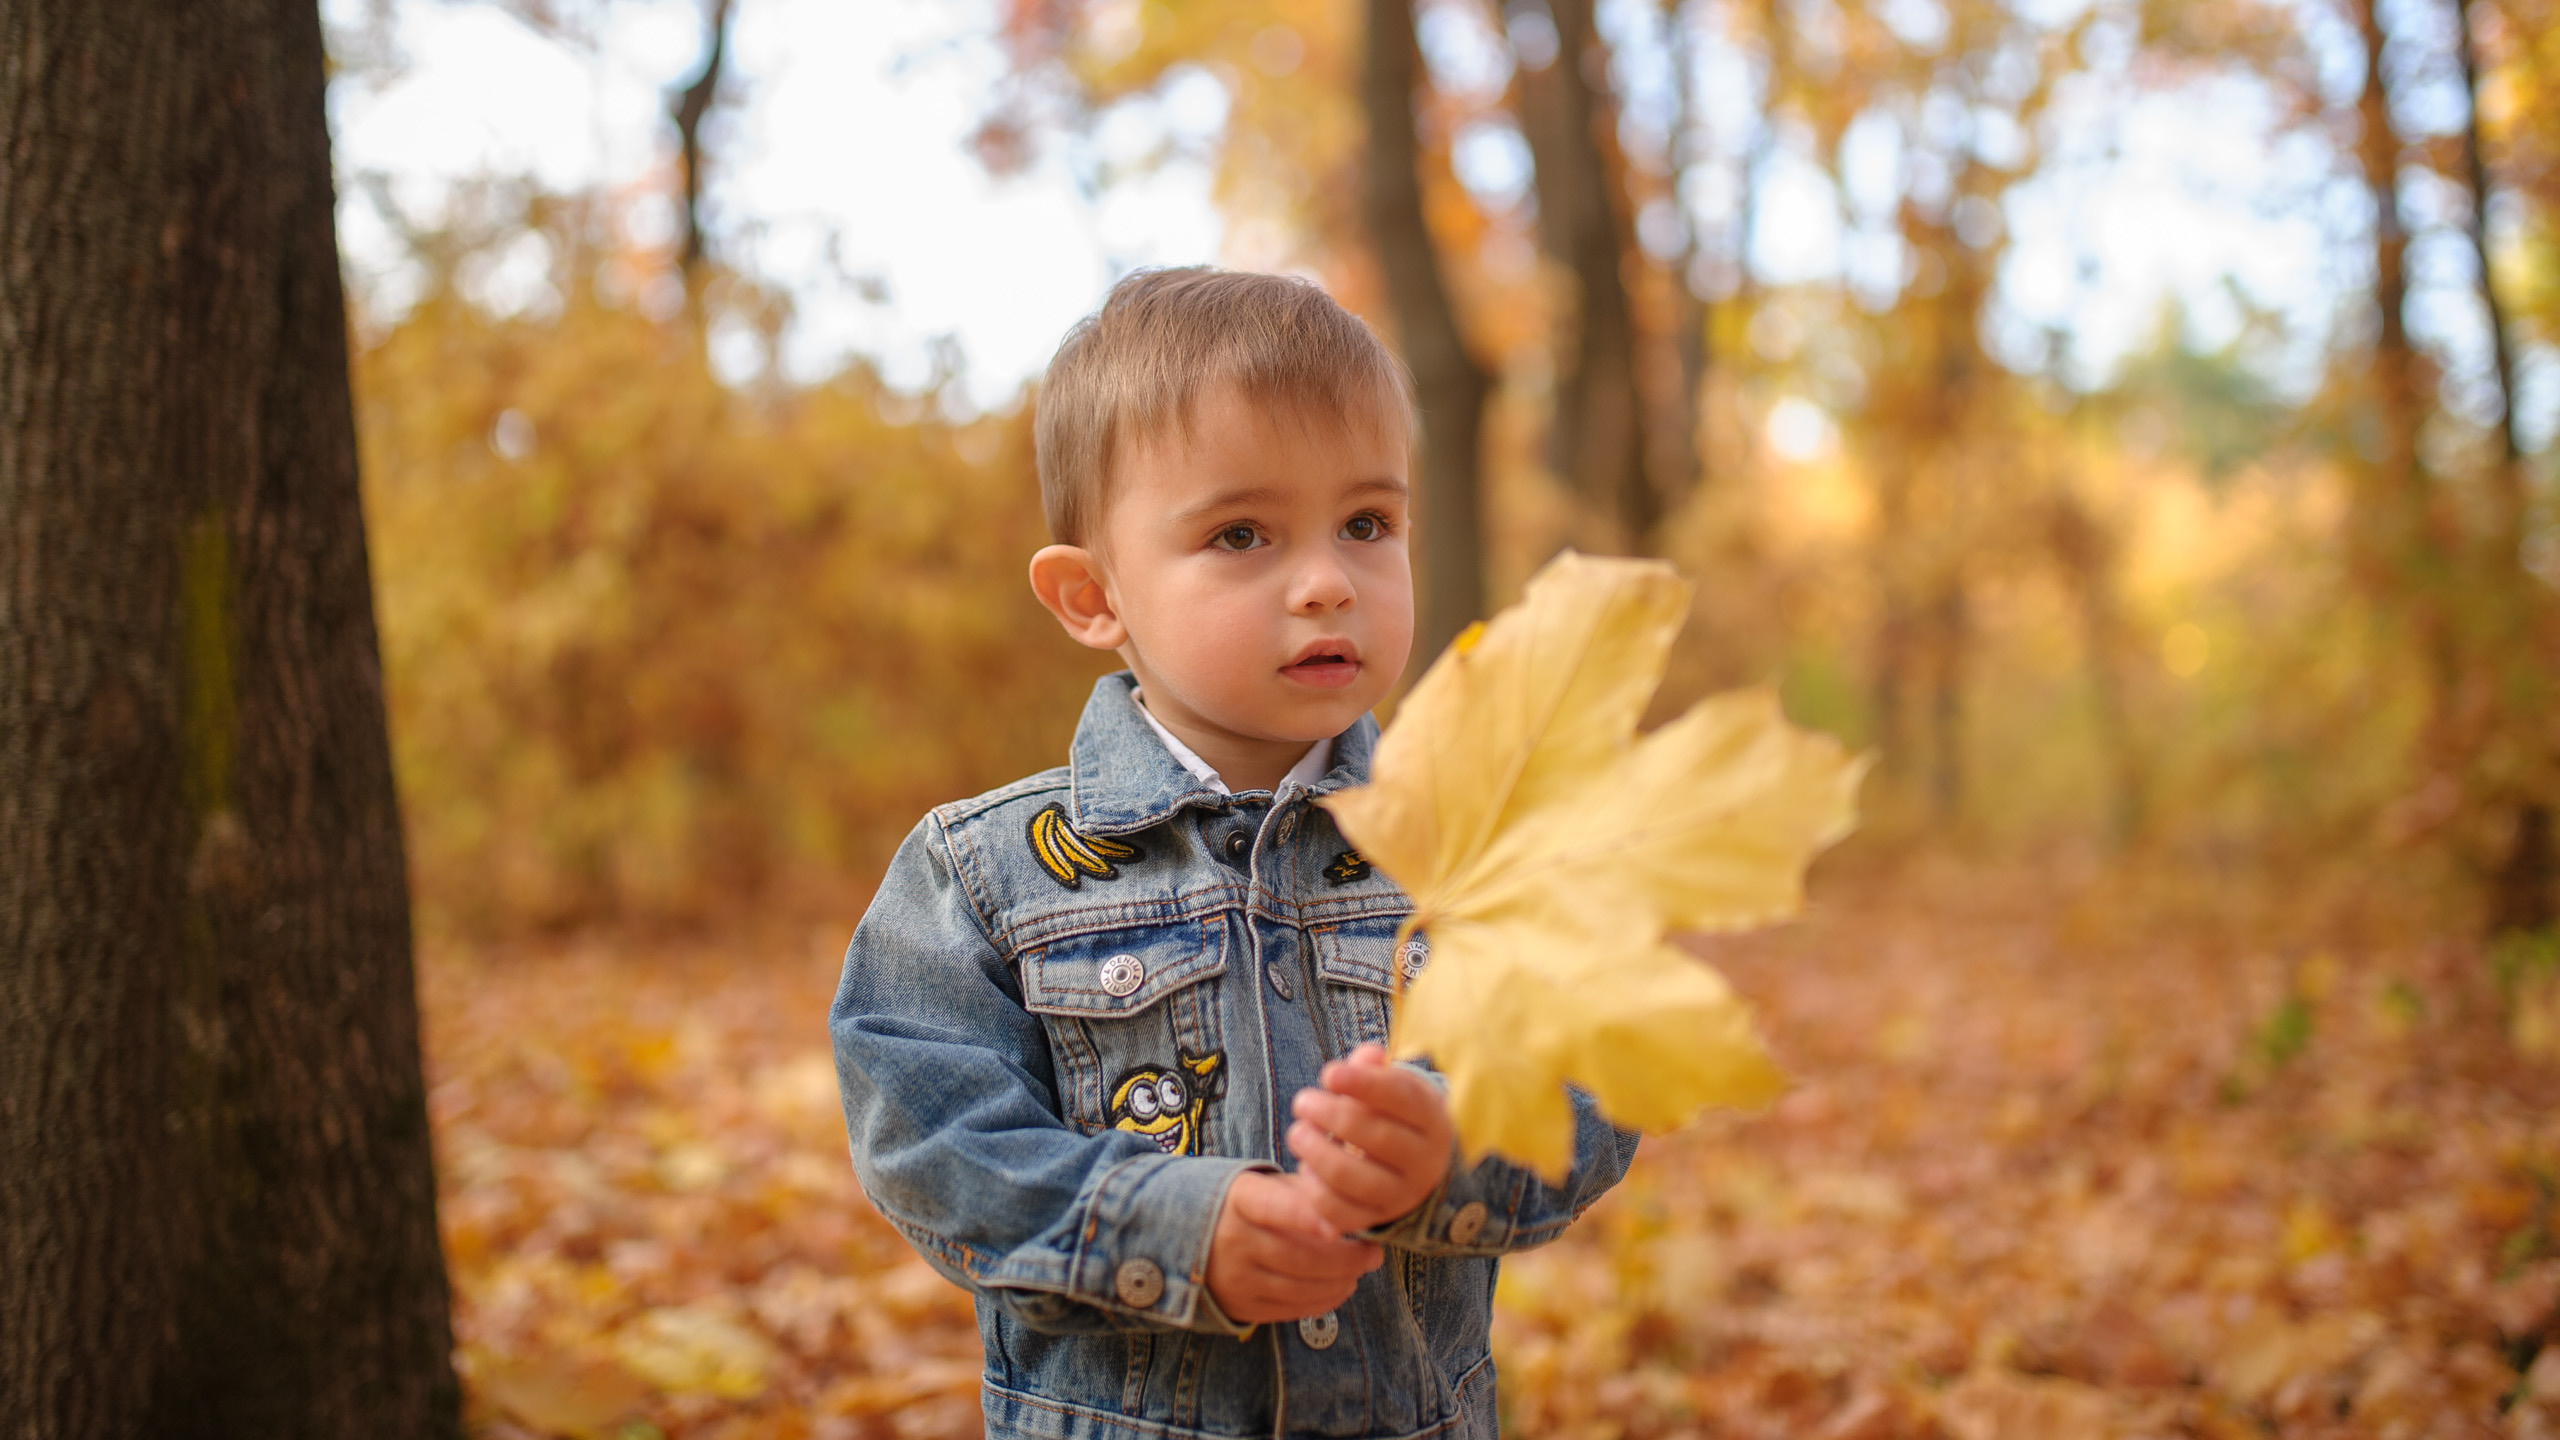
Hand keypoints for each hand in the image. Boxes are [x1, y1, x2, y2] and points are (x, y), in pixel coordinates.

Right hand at [1204, 1169, 1383, 1322]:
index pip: (1274, 1207)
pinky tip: (1341, 1286)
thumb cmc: (1246, 1206)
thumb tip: (1351, 1205)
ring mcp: (1236, 1277)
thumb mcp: (1266, 1185)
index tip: (1338, 1228)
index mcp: (1240, 1199)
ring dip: (1340, 1281)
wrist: (1188, 1236)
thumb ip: (1305, 1193)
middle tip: (1373, 1253)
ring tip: (1361, 1269)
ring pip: (1299, 1287)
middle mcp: (1233, 1240)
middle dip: (1346, 1258)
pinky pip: (1291, 1309)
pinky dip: (1324, 1301)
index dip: (1306, 1217)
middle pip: (1298, 1256)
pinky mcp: (1241, 1306)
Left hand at [1284, 1043, 1454, 1234]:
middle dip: (1332, 1116)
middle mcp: (1425, 1161)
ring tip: (1297, 1133)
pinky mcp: (1377, 1219)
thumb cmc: (1393, 1116)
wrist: (1414, 1168)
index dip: (1363, 1084)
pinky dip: (1316, 1191)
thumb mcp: (1392, 1087)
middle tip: (1302, 1101)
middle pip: (1377, 1138)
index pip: (1401, 1097)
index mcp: (1433, 1119)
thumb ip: (1374, 1070)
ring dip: (1318, 1153)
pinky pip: (1341, 1213)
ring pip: (1356, 1179)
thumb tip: (1367, 1056)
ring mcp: (1402, 1196)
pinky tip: (1306, 1169)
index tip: (1328, 1074)